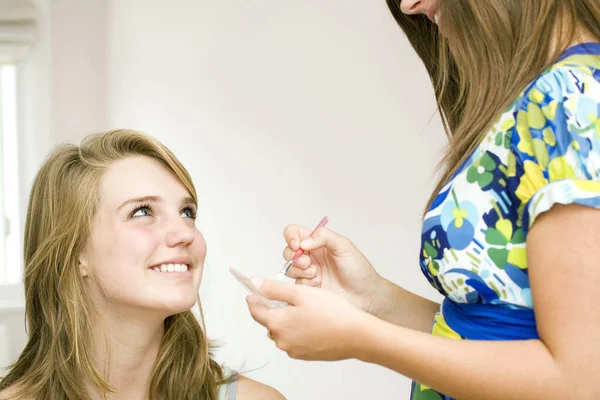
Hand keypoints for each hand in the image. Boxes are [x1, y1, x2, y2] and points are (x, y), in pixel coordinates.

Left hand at [246, 277, 369, 360]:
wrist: (356, 335)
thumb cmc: (332, 313)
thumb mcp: (301, 293)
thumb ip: (275, 289)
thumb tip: (255, 283)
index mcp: (278, 323)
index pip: (256, 311)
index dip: (253, 300)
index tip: (251, 294)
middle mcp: (282, 340)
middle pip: (269, 322)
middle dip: (273, 309)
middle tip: (283, 297)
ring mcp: (294, 350)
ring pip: (283, 331)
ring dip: (286, 320)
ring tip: (302, 308)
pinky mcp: (305, 355)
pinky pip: (294, 340)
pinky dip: (298, 330)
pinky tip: (312, 321)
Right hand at [283, 224, 382, 313]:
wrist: (365, 295)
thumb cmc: (359, 269)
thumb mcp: (344, 246)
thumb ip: (324, 237)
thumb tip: (303, 242)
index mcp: (318, 242)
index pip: (295, 233)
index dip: (291, 236)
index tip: (297, 245)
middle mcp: (311, 256)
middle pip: (288, 251)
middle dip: (294, 256)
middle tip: (307, 262)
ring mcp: (308, 272)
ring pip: (290, 267)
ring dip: (299, 270)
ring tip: (315, 274)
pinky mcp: (308, 288)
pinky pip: (295, 283)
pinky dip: (305, 282)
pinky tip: (318, 283)